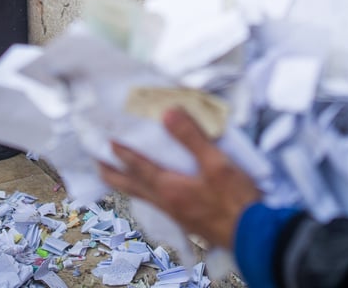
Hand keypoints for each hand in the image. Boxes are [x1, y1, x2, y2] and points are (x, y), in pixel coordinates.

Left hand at [99, 108, 260, 249]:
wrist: (250, 235)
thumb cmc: (234, 200)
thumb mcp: (216, 163)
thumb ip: (192, 138)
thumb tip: (169, 113)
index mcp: (169, 187)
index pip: (138, 167)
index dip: (122, 153)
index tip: (107, 140)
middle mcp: (165, 201)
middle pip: (130, 187)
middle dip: (112, 174)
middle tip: (97, 163)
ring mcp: (174, 213)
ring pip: (141, 196)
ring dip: (126, 184)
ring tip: (117, 174)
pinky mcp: (185, 219)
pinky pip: (155, 202)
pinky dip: (144, 192)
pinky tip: (152, 190)